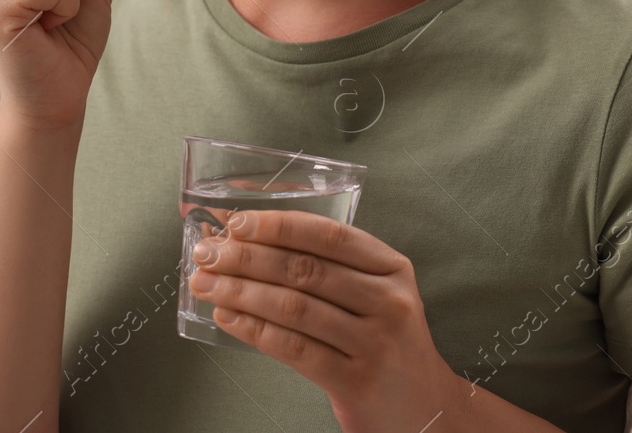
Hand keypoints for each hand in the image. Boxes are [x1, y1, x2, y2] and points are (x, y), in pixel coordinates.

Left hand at [186, 209, 464, 432]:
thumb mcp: (375, 294)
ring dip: (240, 292)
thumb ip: (326, 267)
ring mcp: (374, 343)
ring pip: (294, 307)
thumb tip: (247, 237)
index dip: (277, 226)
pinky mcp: (356, 381)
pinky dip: (254, 330)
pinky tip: (227, 317)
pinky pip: (294, 349)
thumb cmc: (385, 342)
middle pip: (305, 269)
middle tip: (207, 253)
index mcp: (391, 268)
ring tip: (205, 284)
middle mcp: (388, 301)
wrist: (426, 408)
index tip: (236, 223)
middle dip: (247, 257)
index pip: (328, 235)